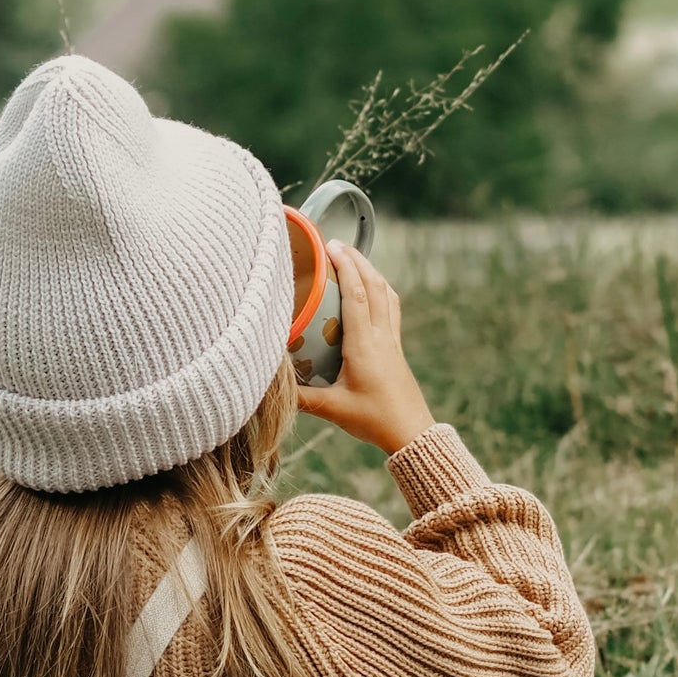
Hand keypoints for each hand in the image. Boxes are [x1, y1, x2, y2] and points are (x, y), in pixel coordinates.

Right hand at [294, 243, 435, 454]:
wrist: (411, 433)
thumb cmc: (373, 419)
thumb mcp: (331, 408)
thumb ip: (299, 397)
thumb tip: (266, 385)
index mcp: (364, 344)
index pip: (356, 294)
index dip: (345, 266)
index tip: (331, 246)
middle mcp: (381, 336)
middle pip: (374, 285)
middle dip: (357, 260)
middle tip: (337, 244)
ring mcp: (392, 340)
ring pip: (386, 294)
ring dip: (371, 272)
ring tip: (353, 259)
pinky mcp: (397, 348)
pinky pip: (392, 309)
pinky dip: (381, 291)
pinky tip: (372, 290)